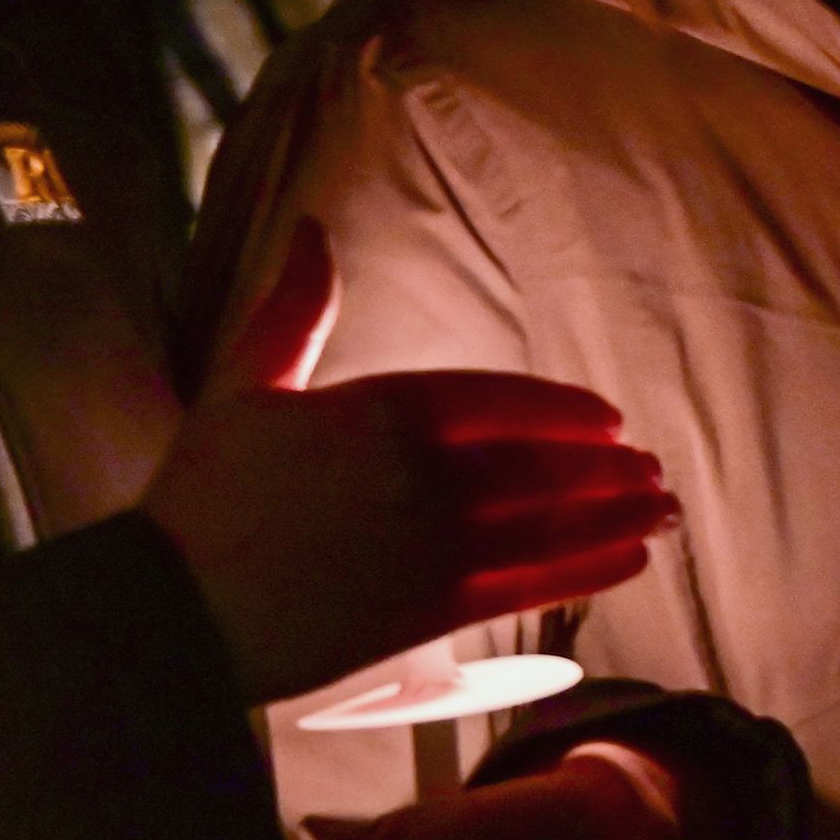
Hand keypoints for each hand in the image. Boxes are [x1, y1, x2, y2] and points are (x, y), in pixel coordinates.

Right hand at [144, 221, 677, 702]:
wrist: (175, 609)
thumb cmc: (202, 496)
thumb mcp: (245, 385)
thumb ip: (296, 309)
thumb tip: (312, 229)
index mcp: (381, 409)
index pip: (499, 401)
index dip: (562, 411)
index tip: (609, 420)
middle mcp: (424, 475)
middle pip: (540, 463)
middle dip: (606, 467)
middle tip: (652, 468)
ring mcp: (434, 546)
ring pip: (550, 523)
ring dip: (615, 515)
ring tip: (664, 511)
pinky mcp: (430, 610)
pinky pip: (530, 585)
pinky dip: (587, 571)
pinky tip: (628, 563)